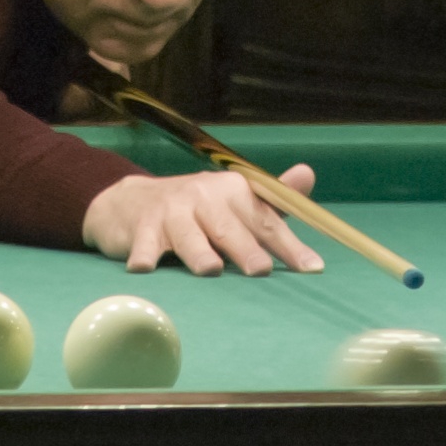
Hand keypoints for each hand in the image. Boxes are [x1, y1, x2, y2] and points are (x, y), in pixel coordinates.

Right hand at [82, 164, 324, 276]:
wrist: (133, 201)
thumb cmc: (197, 209)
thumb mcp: (234, 201)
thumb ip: (272, 200)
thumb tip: (308, 175)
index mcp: (232, 192)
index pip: (264, 220)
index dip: (288, 244)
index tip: (311, 268)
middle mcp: (204, 197)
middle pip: (228, 227)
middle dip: (245, 248)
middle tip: (260, 270)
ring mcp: (171, 211)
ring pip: (188, 235)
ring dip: (199, 252)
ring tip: (210, 270)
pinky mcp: (142, 226)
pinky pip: (144, 244)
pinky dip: (144, 255)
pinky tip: (144, 268)